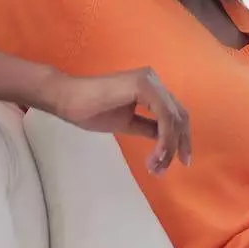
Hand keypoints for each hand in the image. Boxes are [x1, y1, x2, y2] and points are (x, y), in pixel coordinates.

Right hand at [44, 68, 190, 173]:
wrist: (66, 100)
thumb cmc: (91, 110)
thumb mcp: (127, 123)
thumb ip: (148, 127)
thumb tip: (166, 140)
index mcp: (151, 88)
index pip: (175, 113)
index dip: (182, 138)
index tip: (181, 160)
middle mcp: (154, 80)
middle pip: (180, 115)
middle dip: (180, 144)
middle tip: (173, 167)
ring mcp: (149, 81)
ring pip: (173, 118)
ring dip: (169, 146)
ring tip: (157, 166)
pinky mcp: (142, 86)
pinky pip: (163, 115)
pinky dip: (164, 137)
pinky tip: (157, 154)